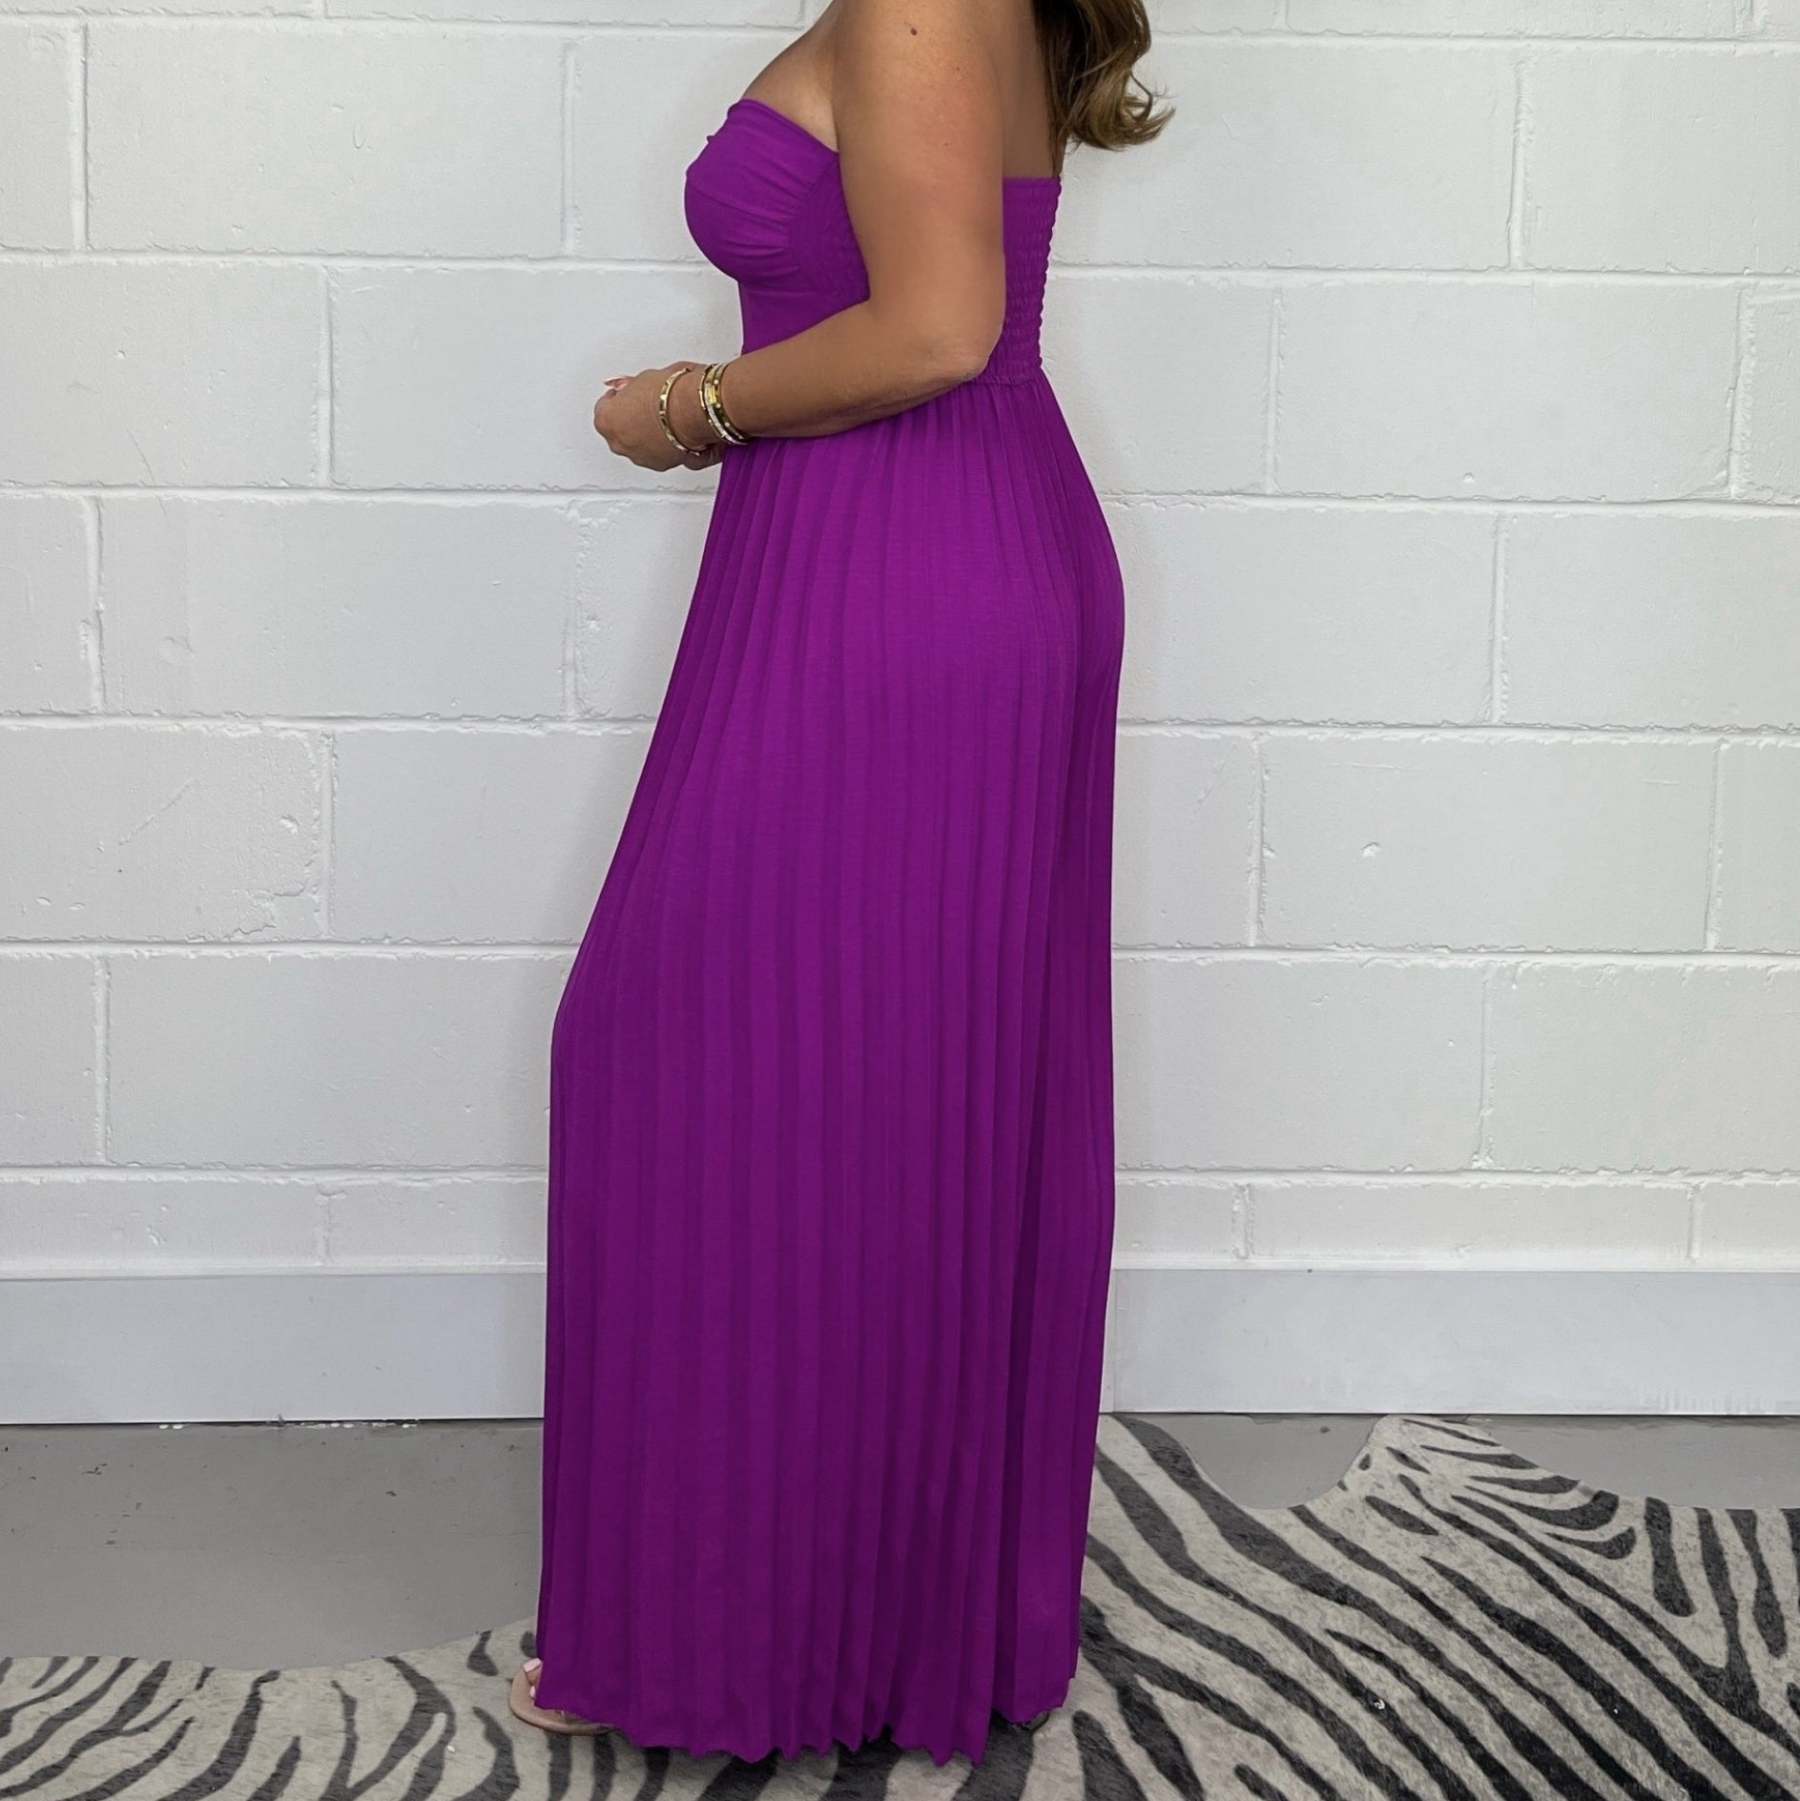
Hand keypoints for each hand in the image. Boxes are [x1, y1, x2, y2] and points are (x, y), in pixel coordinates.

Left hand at [592, 365, 722, 471]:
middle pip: (620, 430)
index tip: (628, 393)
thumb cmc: (669, 392)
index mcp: (606, 420)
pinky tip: (676, 432)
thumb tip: (631, 388)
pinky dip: (664, 445)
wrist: (695, 409)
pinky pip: (658, 454)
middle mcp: (619, 443)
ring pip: (638, 445)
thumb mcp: (643, 378)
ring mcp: (639, 457)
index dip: (619, 399)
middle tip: (647, 405)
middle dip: (631, 420)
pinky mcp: (661, 465)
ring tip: (666, 418)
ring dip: (647, 435)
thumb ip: (631, 388)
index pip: (604, 408)